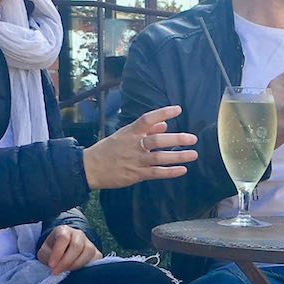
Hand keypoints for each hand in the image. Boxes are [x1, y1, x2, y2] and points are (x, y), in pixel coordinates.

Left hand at [37, 225, 101, 274]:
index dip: (57, 252)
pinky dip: (87, 268)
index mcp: (63, 230)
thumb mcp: (44, 252)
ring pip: (88, 252)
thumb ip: (47, 256)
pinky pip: (96, 260)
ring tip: (67, 273)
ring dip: (77, 265)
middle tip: (57, 272)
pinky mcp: (96, 254)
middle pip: (76, 246)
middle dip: (66, 261)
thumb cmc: (52, 252)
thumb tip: (56, 266)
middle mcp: (78, 234)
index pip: (63, 238)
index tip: (51, 265)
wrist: (62, 253)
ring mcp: (89, 243)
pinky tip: (77, 273)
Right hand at [81, 106, 197, 189]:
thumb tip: (164, 125)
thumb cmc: (109, 149)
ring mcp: (135, 160)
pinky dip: (170, 171)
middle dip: (177, 139)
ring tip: (193, 154)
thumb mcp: (124, 135)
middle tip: (193, 138)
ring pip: (160, 158)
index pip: (147, 119)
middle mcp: (134, 145)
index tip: (178, 109)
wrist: (90, 168)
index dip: (163, 113)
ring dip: (178, 156)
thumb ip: (146, 130)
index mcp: (130, 132)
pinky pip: (156, 173)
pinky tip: (182, 170)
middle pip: (157, 140)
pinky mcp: (136, 174)